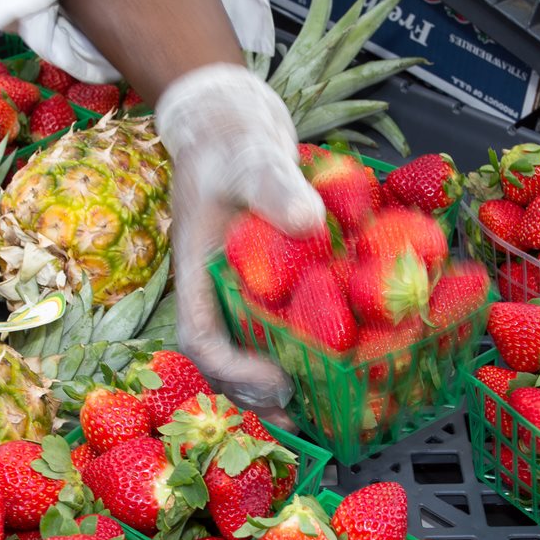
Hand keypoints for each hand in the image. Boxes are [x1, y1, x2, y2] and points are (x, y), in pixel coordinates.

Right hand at [156, 63, 325, 416]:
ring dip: (282, 383)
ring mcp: (241, 288)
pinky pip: (282, 324)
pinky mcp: (270, 280)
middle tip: (303, 417)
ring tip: (320, 410)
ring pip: (253, 350)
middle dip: (260, 395)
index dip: (232, 370)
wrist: (232, 122)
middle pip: (227, 360)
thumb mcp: (250, 157)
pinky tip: (342, 360)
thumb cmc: (228, 139)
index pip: (200, 337)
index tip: (276, 380)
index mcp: (197, 272)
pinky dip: (306, 347)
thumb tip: (310, 221)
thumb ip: (273, 186)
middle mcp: (217, 290)